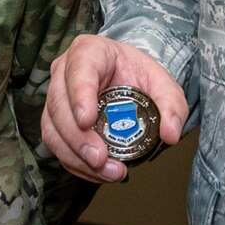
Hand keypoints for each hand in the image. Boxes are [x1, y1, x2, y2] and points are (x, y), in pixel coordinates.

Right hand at [43, 34, 187, 183]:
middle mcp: (64, 71)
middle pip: (59, 103)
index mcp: (89, 51)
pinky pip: (56, 145)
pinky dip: (75, 163)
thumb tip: (169, 134)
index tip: (87, 121)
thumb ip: (172, 105)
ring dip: (76, 155)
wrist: (127, 81)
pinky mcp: (54, 121)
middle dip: (78, 137)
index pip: (78, 69)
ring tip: (106, 170)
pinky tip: (97, 172)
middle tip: (100, 158)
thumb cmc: (138, 76)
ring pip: (52, 127)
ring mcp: (56, 96)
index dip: (79, 95)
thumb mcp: (162, 84)